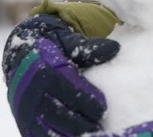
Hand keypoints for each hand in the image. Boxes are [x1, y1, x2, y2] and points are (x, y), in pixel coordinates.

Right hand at [2, 14, 119, 136]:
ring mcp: (25, 109)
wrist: (22, 54)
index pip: (64, 89)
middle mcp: (31, 92)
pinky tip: (74, 136)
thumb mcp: (67, 41)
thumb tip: (114, 48)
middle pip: (57, 112)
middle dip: (79, 121)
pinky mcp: (24, 121)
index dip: (84, 101)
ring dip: (69, 133)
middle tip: (99, 125)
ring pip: (47, 128)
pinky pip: (39, 134)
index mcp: (42, 71)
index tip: (102, 108)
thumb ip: (88, 47)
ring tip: (91, 132)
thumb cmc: (52, 47)